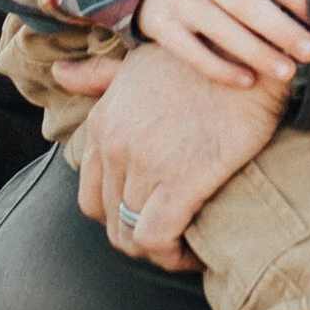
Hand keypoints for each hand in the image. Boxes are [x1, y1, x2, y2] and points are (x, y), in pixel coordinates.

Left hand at [72, 43, 284, 266]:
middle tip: (173, 234)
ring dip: (158, 250)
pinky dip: (172, 255)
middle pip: (110, 219)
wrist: (251, 54)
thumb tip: (59, 74)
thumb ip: (97, 75)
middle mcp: (114, 145)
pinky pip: (157, 239)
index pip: (91, 192)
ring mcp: (144, 164)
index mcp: (102, 122)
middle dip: (138, 234)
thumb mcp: (139, 61)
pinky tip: (194, 253)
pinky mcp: (180, 181)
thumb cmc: (201, 58)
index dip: (119, 213)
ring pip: (130, 235)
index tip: (151, 214)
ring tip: (185, 247)